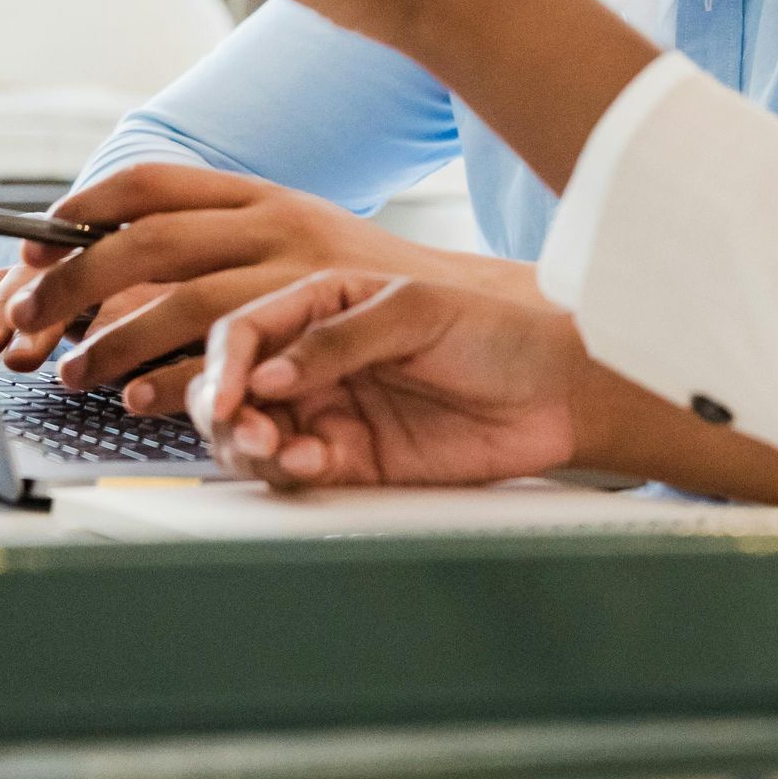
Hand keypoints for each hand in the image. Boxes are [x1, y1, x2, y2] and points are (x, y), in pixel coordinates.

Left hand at [0, 164, 530, 415]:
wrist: (527, 349)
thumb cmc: (407, 335)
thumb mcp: (307, 296)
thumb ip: (229, 300)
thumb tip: (117, 324)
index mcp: (268, 209)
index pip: (156, 186)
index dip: (83, 212)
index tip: (24, 252)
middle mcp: (291, 228)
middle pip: (156, 240)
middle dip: (77, 285)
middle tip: (26, 331)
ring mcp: (335, 267)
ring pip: (209, 298)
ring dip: (139, 344)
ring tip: (97, 383)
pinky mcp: (391, 308)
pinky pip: (301, 344)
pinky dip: (248, 377)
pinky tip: (210, 404)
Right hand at [192, 268, 583, 489]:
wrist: (552, 394)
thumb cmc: (496, 331)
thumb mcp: (417, 310)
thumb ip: (340, 338)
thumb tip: (272, 373)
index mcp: (323, 305)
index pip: (247, 331)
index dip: (226, 363)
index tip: (229, 393)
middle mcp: (316, 360)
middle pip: (235, 389)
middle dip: (225, 411)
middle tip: (250, 427)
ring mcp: (331, 412)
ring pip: (254, 437)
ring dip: (251, 448)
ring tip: (280, 448)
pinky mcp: (352, 462)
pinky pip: (297, 473)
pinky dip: (291, 473)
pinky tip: (313, 462)